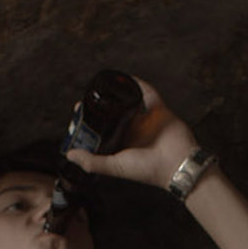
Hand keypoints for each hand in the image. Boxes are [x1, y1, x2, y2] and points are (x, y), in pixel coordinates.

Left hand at [63, 75, 200, 193]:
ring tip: (104, 85)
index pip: (105, 129)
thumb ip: (93, 162)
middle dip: (103, 105)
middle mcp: (135, 130)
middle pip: (115, 113)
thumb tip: (70, 154)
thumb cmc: (148, 170)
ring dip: (119, 93)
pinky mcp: (159, 110)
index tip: (79, 112)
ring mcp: (146, 119)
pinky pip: (148, 93)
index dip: (92, 120)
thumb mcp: (115, 166)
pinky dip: (138, 84)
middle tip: (88, 98)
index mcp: (124, 143)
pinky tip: (126, 78)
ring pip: (130, 102)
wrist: (177, 164)